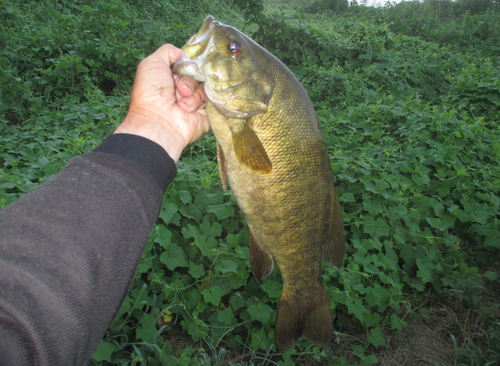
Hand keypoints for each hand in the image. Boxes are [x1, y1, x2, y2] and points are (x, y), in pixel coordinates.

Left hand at [114, 44, 209, 162]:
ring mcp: (195, 103)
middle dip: (188, 80)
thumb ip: (167, 51)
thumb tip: (183, 52)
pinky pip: (213, 102)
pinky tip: (188, 109)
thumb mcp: (151, 63)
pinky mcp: (205, 115)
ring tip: (181, 103)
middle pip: (199, 76)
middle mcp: (184, 91)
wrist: (158, 123)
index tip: (183, 69)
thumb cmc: (150, 94)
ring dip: (192, 94)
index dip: (187, 65)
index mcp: (171, 79)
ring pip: (205, 88)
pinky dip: (200, 103)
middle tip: (179, 88)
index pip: (189, 65)